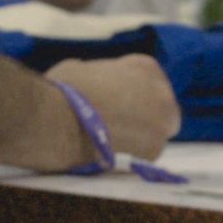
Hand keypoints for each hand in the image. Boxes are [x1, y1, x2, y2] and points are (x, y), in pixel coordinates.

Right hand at [55, 55, 180, 160]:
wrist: (59, 121)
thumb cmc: (67, 89)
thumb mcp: (82, 68)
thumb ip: (100, 77)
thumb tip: (94, 86)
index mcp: (146, 67)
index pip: (146, 77)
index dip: (128, 89)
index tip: (111, 98)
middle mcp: (163, 95)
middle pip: (160, 107)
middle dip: (144, 113)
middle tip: (116, 121)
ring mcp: (161, 126)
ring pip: (155, 134)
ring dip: (138, 137)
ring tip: (109, 141)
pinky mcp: (153, 153)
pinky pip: (144, 154)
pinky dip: (130, 155)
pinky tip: (109, 153)